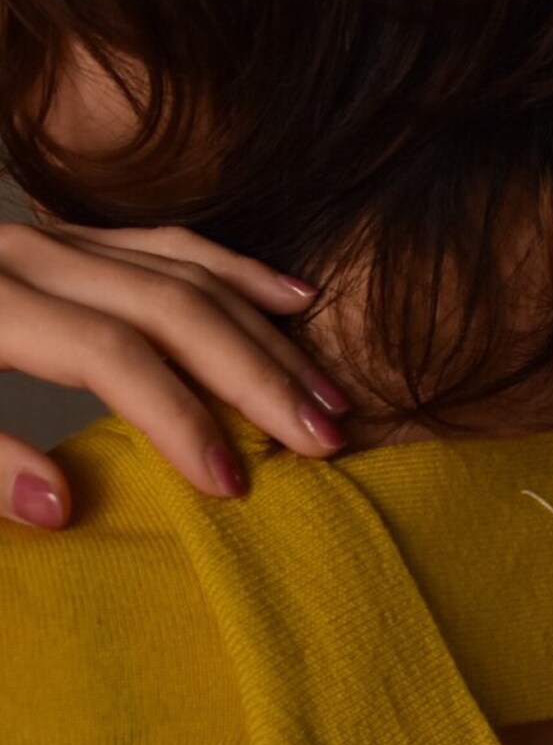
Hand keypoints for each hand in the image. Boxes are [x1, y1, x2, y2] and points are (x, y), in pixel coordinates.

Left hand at [0, 220, 351, 528]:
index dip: (179, 418)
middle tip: (326, 439)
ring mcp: (56, 237)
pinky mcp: (70, 239)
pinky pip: (172, 242)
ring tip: (329, 394)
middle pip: (172, 305)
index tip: (235, 486)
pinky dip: (238, 270)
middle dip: (257, 375)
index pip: (111, 353)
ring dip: (266, 334)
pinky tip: (296, 297)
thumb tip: (63, 507)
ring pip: (187, 273)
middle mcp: (32, 253)